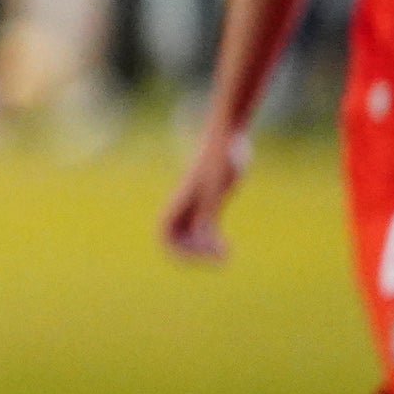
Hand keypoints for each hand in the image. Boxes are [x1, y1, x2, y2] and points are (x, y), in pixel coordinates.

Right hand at [161, 131, 248, 263]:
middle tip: (216, 258)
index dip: (175, 251)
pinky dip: (214, 240)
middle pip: (176, 240)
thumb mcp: (216, 190)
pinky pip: (206, 229)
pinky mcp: (214, 200)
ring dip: (204, 250)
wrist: (228, 136)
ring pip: (191, 236)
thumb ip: (208, 216)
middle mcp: (187, 205)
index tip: (199, 256)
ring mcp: (200, 203)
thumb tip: (205, 242)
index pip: (165, 234)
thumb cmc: (221, 158)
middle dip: (192, 254)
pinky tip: (227, 244)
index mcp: (182, 202)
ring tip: (225, 253)